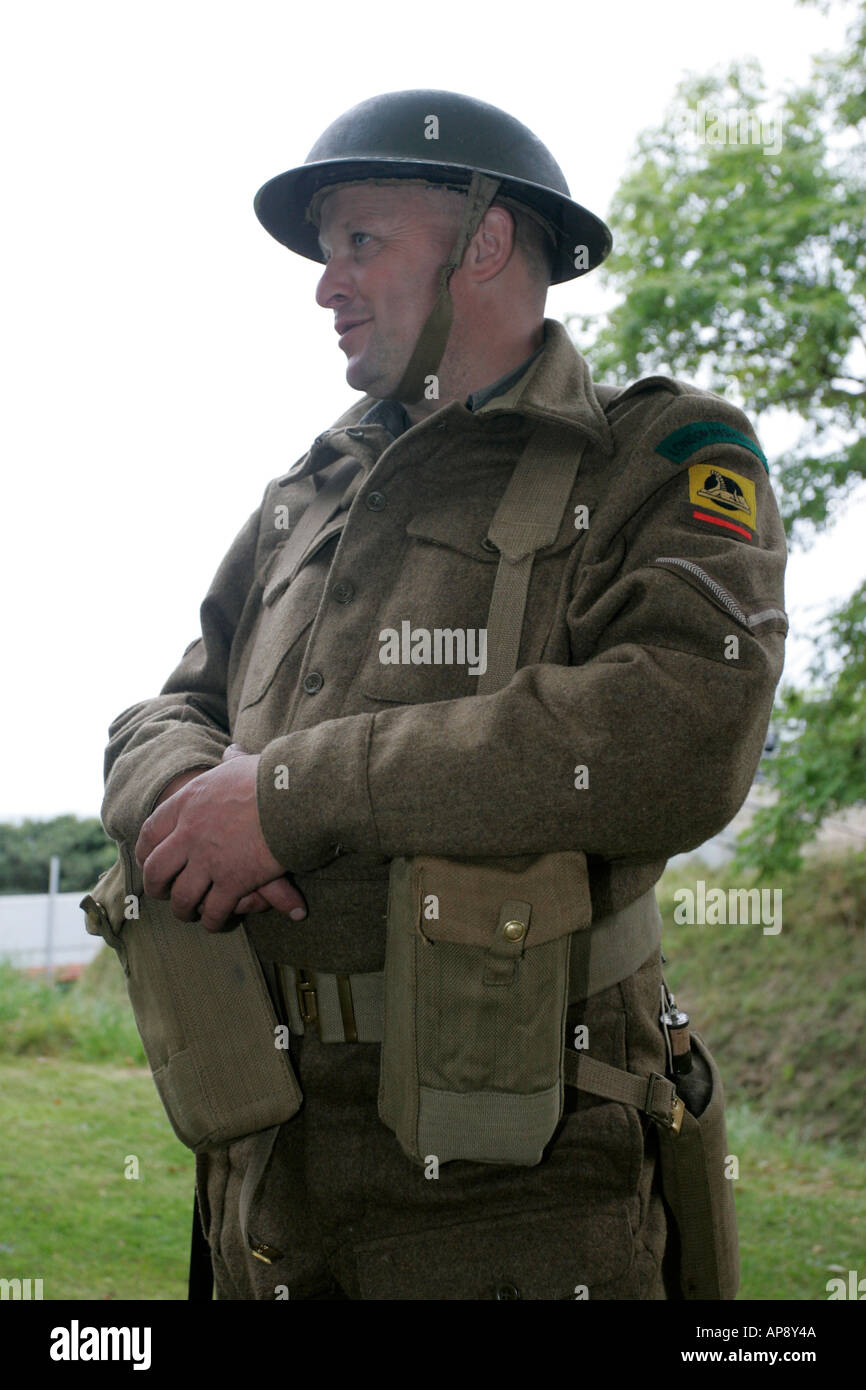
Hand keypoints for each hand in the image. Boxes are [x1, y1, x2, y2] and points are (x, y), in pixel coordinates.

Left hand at [135, 754, 305, 931]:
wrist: (294, 797)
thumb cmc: (272, 777)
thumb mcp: (240, 765)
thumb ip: (230, 762)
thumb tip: (230, 750)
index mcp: (187, 803)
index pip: (150, 832)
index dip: (145, 852)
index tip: (148, 861)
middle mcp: (190, 834)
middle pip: (156, 870)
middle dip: (157, 887)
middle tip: (165, 893)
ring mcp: (209, 860)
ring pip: (182, 897)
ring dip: (184, 910)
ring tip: (191, 913)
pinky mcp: (233, 882)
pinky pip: (214, 911)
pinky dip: (214, 920)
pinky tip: (219, 921)